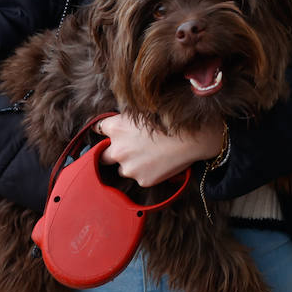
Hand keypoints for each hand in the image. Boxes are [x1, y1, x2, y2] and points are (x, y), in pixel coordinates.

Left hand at [96, 114, 223, 186]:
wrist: (193, 137)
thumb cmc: (171, 118)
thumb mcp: (143, 111)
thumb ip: (126, 120)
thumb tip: (121, 124)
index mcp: (115, 128)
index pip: (98, 130)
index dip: (107, 131)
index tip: (112, 133)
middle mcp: (117, 149)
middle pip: (103, 155)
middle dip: (113, 153)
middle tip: (130, 149)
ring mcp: (129, 167)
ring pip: (123, 168)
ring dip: (131, 164)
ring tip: (152, 154)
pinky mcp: (142, 180)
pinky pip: (140, 177)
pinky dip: (147, 172)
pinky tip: (161, 162)